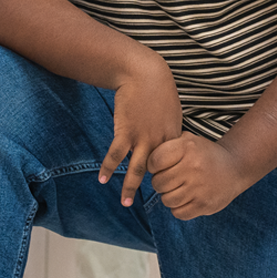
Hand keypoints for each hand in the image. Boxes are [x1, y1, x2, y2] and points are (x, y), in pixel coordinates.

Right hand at [99, 55, 182, 207]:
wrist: (144, 73)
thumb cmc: (159, 90)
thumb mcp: (172, 111)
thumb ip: (170, 129)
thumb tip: (170, 141)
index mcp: (173, 135)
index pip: (173, 164)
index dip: (170, 176)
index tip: (169, 188)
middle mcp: (160, 140)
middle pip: (157, 171)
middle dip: (155, 188)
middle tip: (152, 204)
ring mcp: (142, 137)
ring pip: (136, 169)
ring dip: (129, 187)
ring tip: (126, 202)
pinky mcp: (126, 131)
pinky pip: (116, 155)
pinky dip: (109, 167)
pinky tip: (103, 179)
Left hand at [149, 132, 253, 219]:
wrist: (235, 167)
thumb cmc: (204, 154)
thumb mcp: (189, 140)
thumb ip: (167, 144)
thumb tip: (143, 155)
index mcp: (187, 147)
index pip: (154, 161)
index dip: (154, 165)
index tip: (162, 165)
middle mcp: (193, 167)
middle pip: (158, 183)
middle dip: (161, 182)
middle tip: (172, 178)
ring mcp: (199, 187)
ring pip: (166, 200)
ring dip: (170, 196)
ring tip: (181, 188)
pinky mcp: (204, 204)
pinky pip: (178, 212)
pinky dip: (180, 208)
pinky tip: (188, 198)